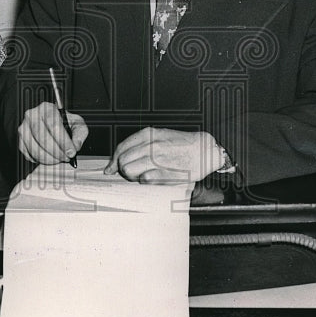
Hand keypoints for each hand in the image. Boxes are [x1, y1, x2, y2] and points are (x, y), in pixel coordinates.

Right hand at [18, 101, 87, 163]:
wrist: (51, 123)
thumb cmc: (63, 122)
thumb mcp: (76, 123)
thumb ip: (79, 133)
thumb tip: (75, 146)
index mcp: (47, 108)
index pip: (54, 126)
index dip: (63, 141)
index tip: (71, 151)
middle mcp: (33, 116)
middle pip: (42, 137)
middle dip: (57, 152)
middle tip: (66, 157)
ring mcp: (24, 128)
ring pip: (34, 148)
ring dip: (49, 158)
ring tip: (59, 159)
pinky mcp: (20, 141)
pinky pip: (28, 155)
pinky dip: (40, 160)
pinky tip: (49, 158)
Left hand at [104, 128, 222, 182]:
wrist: (204, 150)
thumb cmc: (183, 144)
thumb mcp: (161, 136)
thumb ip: (142, 144)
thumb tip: (123, 157)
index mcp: (148, 135)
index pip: (122, 148)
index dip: (114, 161)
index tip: (111, 168)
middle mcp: (150, 146)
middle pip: (123, 161)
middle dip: (124, 169)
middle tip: (132, 172)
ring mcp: (156, 160)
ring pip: (129, 171)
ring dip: (133, 176)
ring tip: (144, 175)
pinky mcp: (164, 173)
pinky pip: (143, 180)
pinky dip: (145, 181)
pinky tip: (153, 178)